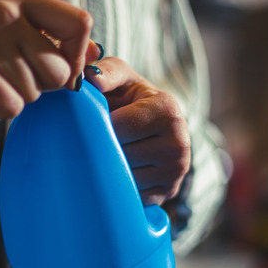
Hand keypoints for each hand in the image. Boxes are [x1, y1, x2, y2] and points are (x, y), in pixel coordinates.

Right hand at [0, 0, 100, 127]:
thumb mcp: (13, 41)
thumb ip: (55, 43)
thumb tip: (94, 53)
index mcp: (18, 2)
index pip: (79, 23)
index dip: (77, 56)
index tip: (60, 71)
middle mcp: (3, 16)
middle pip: (59, 69)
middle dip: (41, 87)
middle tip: (8, 78)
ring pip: (35, 92)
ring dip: (17, 98)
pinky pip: (13, 107)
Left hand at [85, 58, 191, 205]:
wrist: (158, 126)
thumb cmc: (133, 99)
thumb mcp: (123, 78)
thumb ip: (105, 72)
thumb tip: (88, 80)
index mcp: (168, 110)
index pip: (118, 127)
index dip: (101, 126)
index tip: (96, 122)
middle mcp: (179, 143)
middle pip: (121, 155)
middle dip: (104, 148)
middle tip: (101, 139)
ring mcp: (175, 172)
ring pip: (125, 178)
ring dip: (111, 169)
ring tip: (111, 153)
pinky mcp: (168, 193)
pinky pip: (131, 195)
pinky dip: (121, 186)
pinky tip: (121, 170)